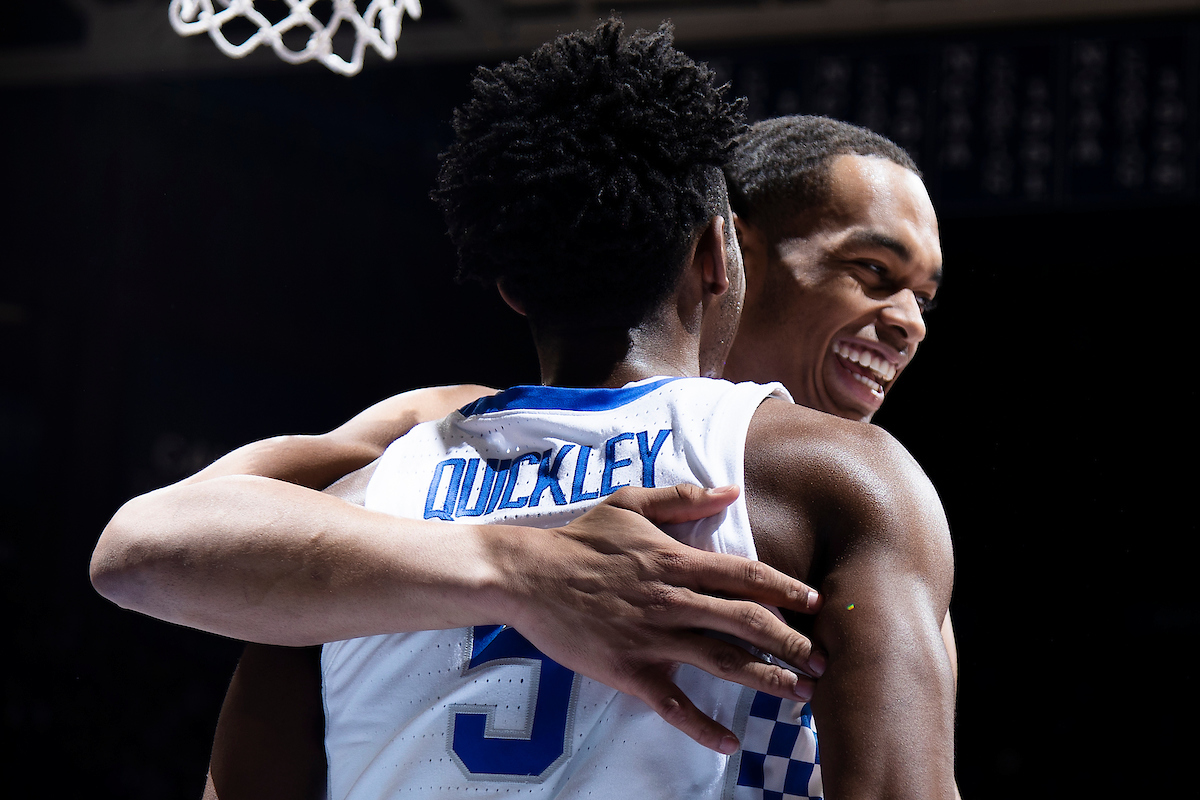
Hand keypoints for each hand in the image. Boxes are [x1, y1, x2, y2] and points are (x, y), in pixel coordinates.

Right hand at [494, 483, 823, 753]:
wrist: (527, 576)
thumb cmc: (580, 539)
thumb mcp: (629, 504)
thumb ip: (682, 498)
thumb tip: (729, 491)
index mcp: (674, 561)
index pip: (744, 574)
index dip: (786, 589)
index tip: (817, 604)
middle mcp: (670, 600)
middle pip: (745, 622)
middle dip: (792, 642)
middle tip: (824, 660)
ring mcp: (650, 638)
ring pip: (721, 661)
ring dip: (766, 679)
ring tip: (800, 694)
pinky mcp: (627, 670)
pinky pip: (672, 704)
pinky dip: (702, 725)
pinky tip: (729, 740)